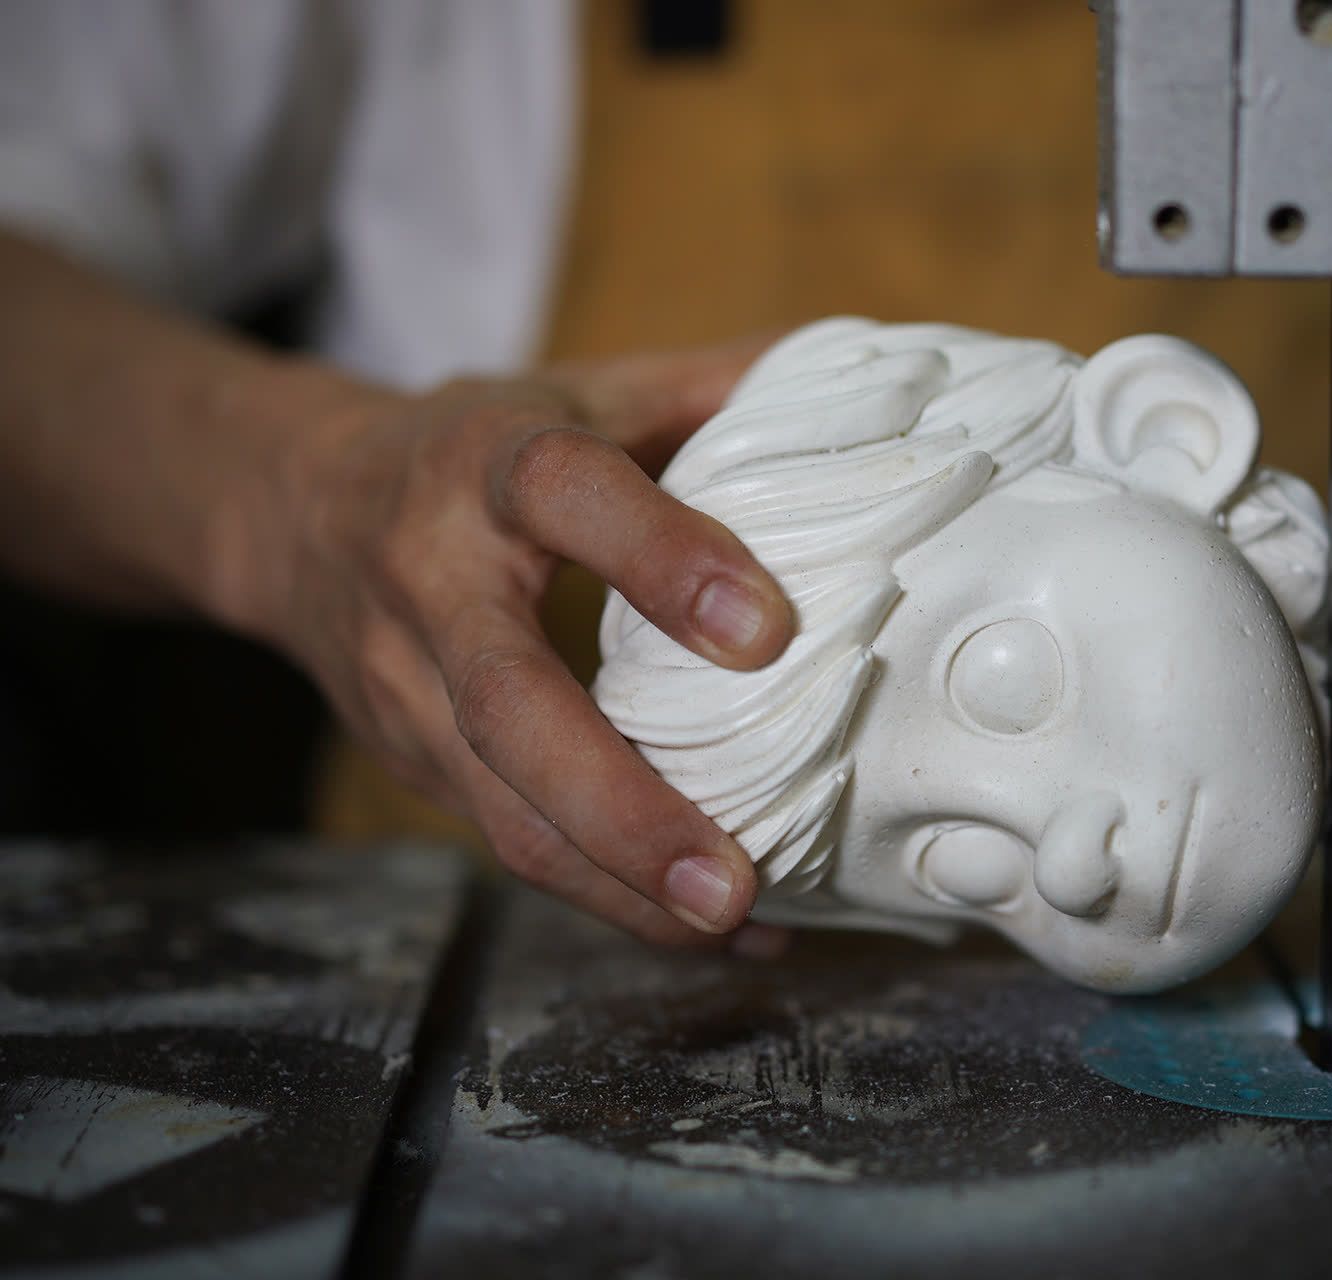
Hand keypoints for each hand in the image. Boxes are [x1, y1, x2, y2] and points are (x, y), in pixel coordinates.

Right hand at [251, 341, 795, 948]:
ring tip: (731, 922)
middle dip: (618, 801)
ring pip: (498, 809)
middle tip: (727, 875)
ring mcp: (412, 690)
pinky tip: (712, 931)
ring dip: (614, 882)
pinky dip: (610, 899)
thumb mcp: (582, 391)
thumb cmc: (478, 447)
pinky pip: (510, 843)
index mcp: (487, 463)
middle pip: (507, 705)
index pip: (565, 495)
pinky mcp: (416, 765)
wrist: (297, 509)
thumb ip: (713, 390)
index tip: (767, 632)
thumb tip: (877, 387)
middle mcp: (433, 581)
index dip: (659, 558)